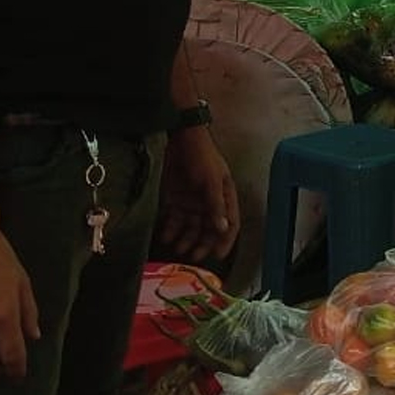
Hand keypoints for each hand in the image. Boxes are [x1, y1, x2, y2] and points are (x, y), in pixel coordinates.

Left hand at [156, 129, 239, 264]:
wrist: (179, 138)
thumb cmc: (201, 155)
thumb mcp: (211, 180)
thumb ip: (216, 205)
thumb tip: (222, 229)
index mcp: (224, 196)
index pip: (229, 223)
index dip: (225, 240)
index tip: (217, 255)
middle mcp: (209, 202)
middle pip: (208, 229)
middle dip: (201, 243)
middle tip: (192, 257)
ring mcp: (192, 201)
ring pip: (190, 227)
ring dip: (184, 239)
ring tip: (176, 248)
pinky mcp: (175, 198)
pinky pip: (173, 219)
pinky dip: (170, 229)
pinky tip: (164, 236)